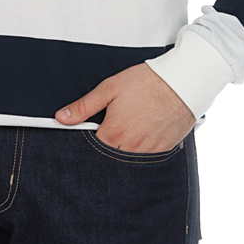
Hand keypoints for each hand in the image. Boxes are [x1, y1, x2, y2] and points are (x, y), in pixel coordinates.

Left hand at [54, 62, 195, 151]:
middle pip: (109, 158)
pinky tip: (142, 133)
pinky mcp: (163, 151)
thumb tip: (61, 118)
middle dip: (106, 148)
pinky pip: (147, 159)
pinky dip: (141, 150)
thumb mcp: (110, 88)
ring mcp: (149, 152)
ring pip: (128, 161)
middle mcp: (131, 148)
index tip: (90, 134)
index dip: (88, 142)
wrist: (182, 82)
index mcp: (114, 133)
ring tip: (128, 129)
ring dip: (123, 150)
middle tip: (111, 129)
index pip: (91, 150)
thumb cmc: (146, 82)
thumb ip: (84, 106)